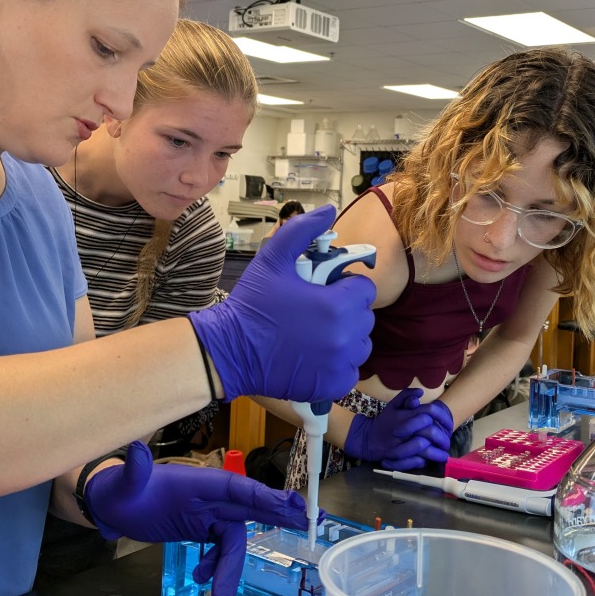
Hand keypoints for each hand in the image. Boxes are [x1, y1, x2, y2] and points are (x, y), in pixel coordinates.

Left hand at [84, 442, 313, 595]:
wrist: (113, 506)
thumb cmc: (120, 491)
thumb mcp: (124, 482)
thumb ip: (134, 469)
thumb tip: (136, 450)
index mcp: (200, 482)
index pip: (238, 487)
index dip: (265, 496)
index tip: (292, 504)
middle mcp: (210, 496)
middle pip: (251, 506)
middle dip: (279, 514)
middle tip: (311, 521)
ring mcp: (208, 513)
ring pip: (235, 538)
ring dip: (232, 566)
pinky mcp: (202, 528)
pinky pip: (221, 548)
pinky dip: (217, 566)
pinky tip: (202, 579)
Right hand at [190, 204, 375, 402]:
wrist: (229, 350)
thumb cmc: (252, 305)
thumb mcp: (273, 259)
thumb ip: (303, 231)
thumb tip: (328, 209)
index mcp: (337, 305)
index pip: (365, 290)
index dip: (346, 287)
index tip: (326, 290)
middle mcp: (344, 337)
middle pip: (364, 318)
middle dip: (346, 311)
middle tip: (317, 311)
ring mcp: (339, 364)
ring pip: (360, 345)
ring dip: (345, 338)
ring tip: (317, 333)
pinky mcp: (332, 385)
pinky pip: (350, 370)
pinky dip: (338, 365)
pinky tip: (315, 356)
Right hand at [344, 388, 453, 470]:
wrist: (368, 440)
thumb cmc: (384, 422)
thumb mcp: (392, 405)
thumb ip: (405, 396)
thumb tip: (420, 392)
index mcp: (405, 416)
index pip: (429, 412)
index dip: (443, 417)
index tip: (448, 424)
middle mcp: (405, 431)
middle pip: (431, 432)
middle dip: (443, 437)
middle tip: (447, 440)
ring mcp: (403, 446)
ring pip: (426, 450)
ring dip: (438, 453)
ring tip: (444, 453)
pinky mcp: (401, 460)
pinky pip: (417, 461)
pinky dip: (425, 461)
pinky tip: (430, 459)